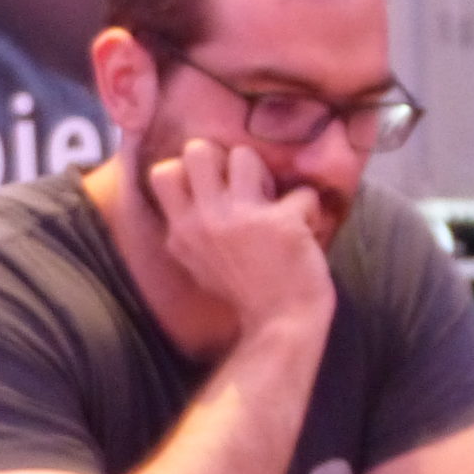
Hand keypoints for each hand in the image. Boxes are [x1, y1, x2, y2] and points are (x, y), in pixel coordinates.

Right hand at [147, 139, 333, 335]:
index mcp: (181, 231)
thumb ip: (191, 230)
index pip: (163, 173)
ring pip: (245, 155)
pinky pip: (302, 192)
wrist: (280, 323)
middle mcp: (205, 220)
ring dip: (266, 173)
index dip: (190, 169)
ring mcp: (242, 219)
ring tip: (274, 199)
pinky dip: (309, 208)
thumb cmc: (244, 293)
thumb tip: (193, 194)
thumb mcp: (198, 263)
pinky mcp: (281, 223)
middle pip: (199, 150)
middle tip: (244, 183)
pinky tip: (307, 227)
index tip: (214, 186)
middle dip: (224, 157)